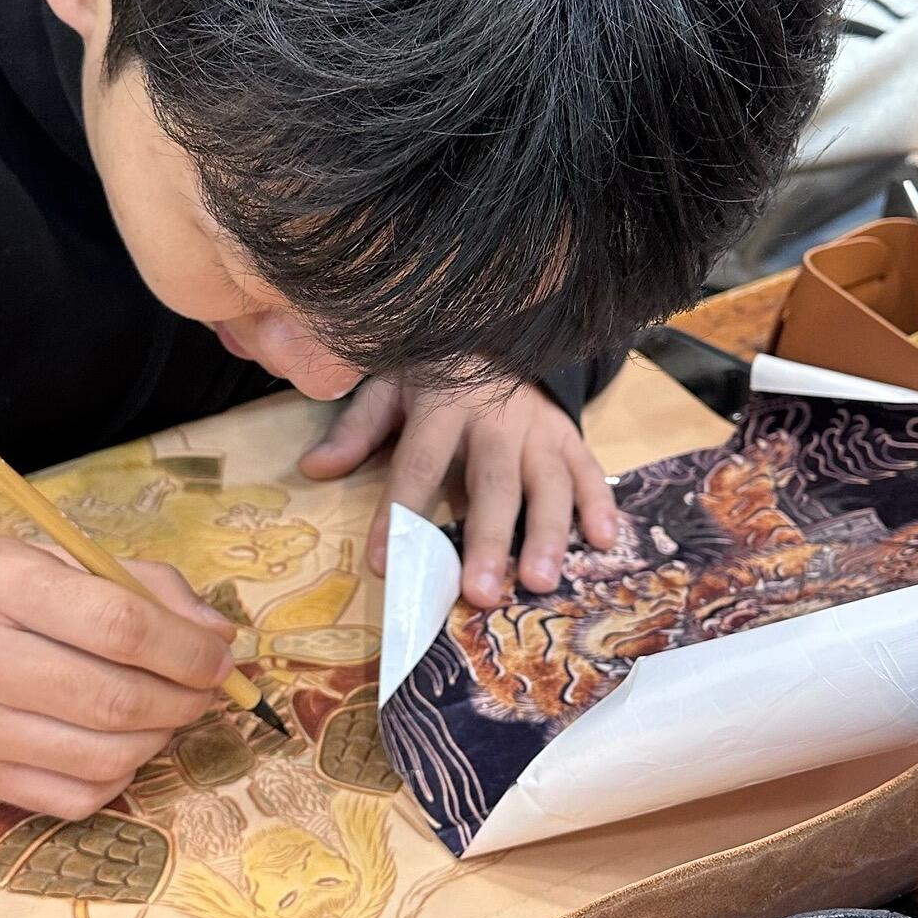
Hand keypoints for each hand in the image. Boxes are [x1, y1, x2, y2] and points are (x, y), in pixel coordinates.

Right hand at [0, 535, 233, 818]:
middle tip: (204, 687)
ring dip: (160, 738)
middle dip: (185, 697)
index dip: (185, 647)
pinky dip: (119, 777)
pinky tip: (122, 745)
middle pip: (116, 697)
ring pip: (104, 756)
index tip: (216, 653)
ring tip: (168, 712)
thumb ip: (132, 583)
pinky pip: (73, 798)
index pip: (117, 625)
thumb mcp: (37, 553)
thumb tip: (214, 633)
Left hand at [299, 379, 617, 607]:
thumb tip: (313, 469)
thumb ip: (357, 428)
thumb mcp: (389, 384)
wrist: (495, 326)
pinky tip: (605, 542)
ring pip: (548, 482)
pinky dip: (601, 503)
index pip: (418, 464)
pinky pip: (589, 469)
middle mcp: (496, 416)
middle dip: (487, 539)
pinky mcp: (568, 433)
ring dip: (547, 534)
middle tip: (479, 592)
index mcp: (443, 404)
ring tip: (538, 581)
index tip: (385, 565)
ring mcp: (538, 425)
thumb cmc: (434, 368)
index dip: (400, 513)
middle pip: (493, 483)